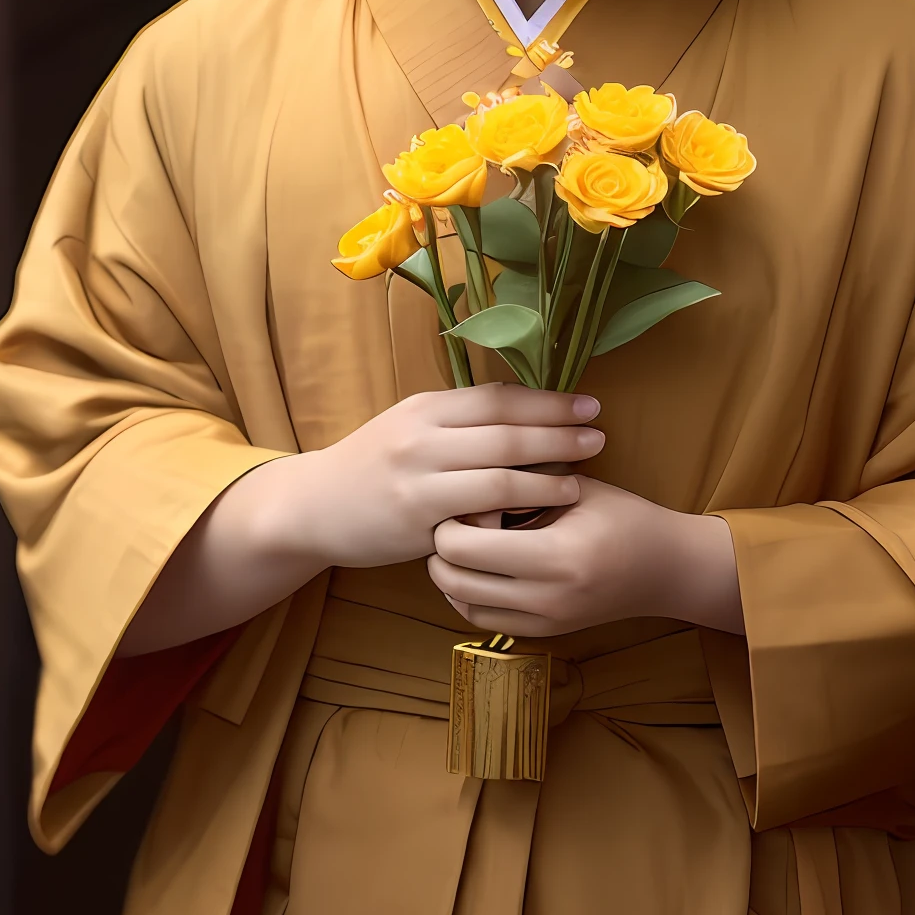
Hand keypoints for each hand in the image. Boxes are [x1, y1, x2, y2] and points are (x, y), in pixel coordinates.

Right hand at [286, 384, 602, 569]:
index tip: (588, 404)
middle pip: (506, 429)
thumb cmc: (371, 467)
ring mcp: (419, 477)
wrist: (314, 507)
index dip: (547, 400)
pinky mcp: (417, 518)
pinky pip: (481, 509)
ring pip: (499, 471)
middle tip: (600, 433)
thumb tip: (520, 410)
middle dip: (559, 431)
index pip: (498, 397)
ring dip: (549, 472)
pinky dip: (521, 504)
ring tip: (585, 472)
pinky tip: (547, 505)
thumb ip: (457, 422)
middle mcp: (422, 435)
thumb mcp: (408, 428)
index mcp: (425, 406)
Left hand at [428, 475, 743, 635]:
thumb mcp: (575, 486)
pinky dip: (466, 592)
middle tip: (466, 519)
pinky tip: (480, 566)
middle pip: (451, 577)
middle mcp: (545, 598)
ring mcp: (542, 622)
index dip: (456, 517)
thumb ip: (521, 482)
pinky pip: (480, 618)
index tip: (479, 497)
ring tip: (471, 541)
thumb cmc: (623, 517)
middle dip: (445, 544)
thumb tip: (466, 476)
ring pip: (459, 602)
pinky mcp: (542, 633)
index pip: (463, 546)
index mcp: (556, 556)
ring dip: (451, 570)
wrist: (665, 570)